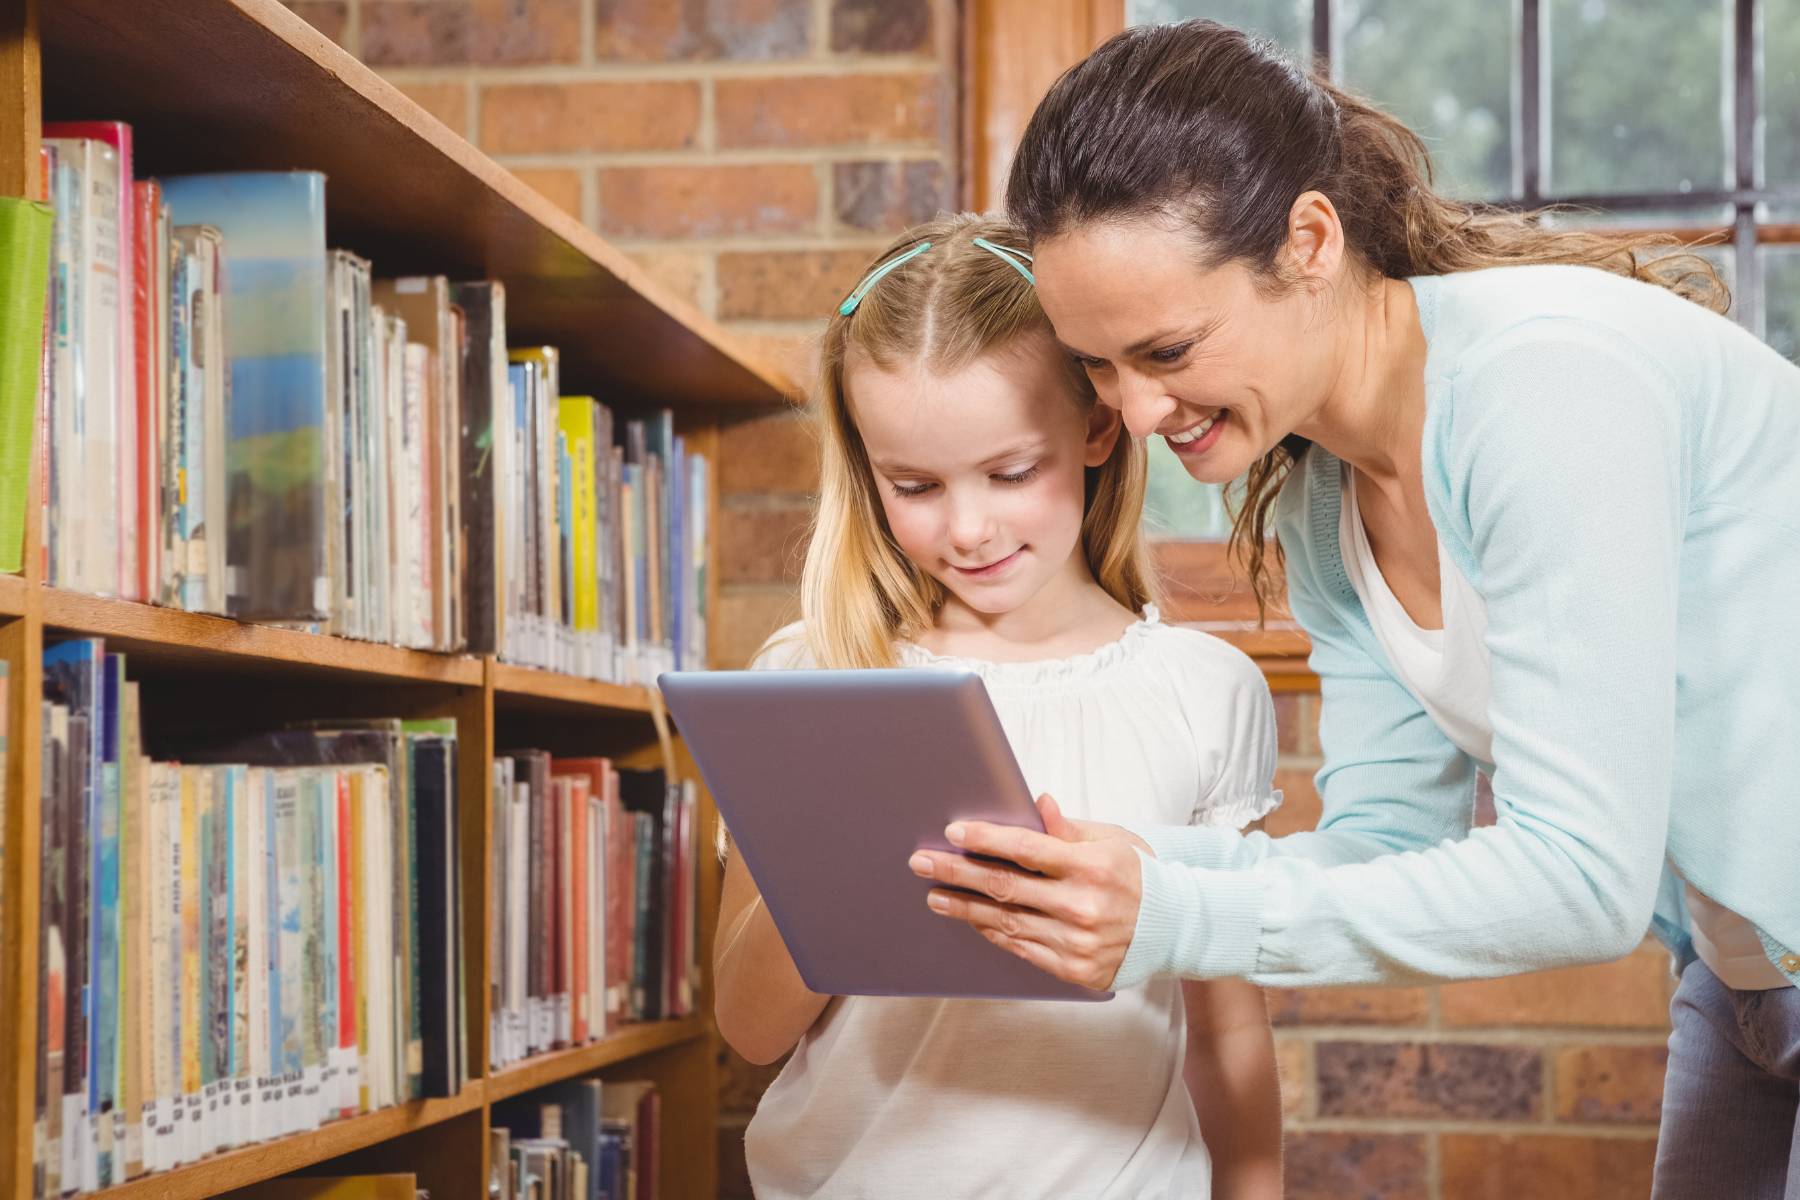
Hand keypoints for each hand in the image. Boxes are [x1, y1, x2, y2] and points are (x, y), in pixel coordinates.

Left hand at [907, 795, 1149, 990]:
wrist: (1174, 928)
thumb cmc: (1138, 875)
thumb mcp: (1112, 841)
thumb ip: (1068, 829)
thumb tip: (1037, 804)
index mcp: (1092, 867)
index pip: (1027, 849)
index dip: (986, 839)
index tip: (953, 832)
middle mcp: (1083, 906)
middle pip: (1005, 887)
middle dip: (957, 872)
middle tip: (922, 863)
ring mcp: (1077, 942)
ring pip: (1007, 922)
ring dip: (965, 908)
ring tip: (936, 896)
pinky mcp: (1075, 970)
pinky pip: (1022, 949)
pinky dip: (994, 933)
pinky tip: (972, 920)